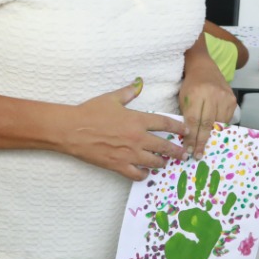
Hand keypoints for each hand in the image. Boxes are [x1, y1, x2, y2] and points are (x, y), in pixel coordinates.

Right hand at [69, 80, 187, 179]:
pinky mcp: (119, 166)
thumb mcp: (111, 98)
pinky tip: (145, 173)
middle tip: (183, 154)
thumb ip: (128, 92)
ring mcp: (129, 154)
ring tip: (164, 163)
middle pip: (165, 147)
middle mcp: (137, 138)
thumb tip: (138, 84)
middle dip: (177, 151)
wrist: (72, 130)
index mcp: (137, 120)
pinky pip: (138, 175)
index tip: (186, 131)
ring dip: (162, 163)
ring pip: (154, 162)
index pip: (165, 124)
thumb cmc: (90, 112)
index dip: (179, 128)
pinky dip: (144, 175)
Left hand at [178, 71, 235, 157]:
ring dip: (212, 137)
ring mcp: (224, 97)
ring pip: (219, 123)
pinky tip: (215, 133)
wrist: (204, 67)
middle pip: (207, 124)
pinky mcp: (232, 99)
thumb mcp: (183, 98)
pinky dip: (220, 127)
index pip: (193, 121)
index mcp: (196, 94)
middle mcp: (212, 95)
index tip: (189, 150)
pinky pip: (226, 119)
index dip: (191, 137)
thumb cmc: (190, 85)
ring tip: (206, 147)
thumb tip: (189, 139)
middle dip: (201, 142)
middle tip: (198, 155)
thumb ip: (186, 117)